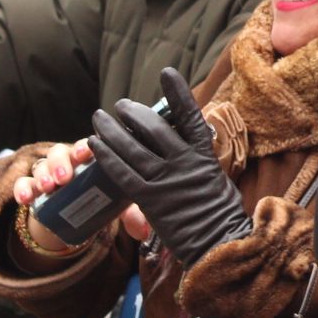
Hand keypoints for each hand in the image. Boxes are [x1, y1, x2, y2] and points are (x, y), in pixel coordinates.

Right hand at [13, 141, 152, 247]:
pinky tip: (25, 198)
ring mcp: (48, 173)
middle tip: (65, 178)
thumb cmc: (101, 200)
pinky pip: (23, 183)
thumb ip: (131, 214)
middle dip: (61, 162)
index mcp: (90, 160)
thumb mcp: (117, 207)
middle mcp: (67, 162)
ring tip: (49, 187)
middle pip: (60, 152)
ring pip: (41, 165)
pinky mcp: (32, 187)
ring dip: (43, 174)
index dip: (84, 147)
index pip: (86, 146)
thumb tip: (142, 232)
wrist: (75, 217)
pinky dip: (23, 188)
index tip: (86, 153)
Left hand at [89, 68, 250, 264]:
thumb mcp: (216, 179)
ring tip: (99, 119)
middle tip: (120, 105)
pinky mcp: (151, 200)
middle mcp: (184, 163)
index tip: (167, 73)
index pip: (189, 116)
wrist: (220, 244)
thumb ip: (197, 161)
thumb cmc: (221, 215)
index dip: (177, 94)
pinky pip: (123, 174)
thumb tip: (187, 145)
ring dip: (112, 131)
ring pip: (133, 148)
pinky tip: (95, 146)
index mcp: (203, 156)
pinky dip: (108, 157)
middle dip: (133, 113)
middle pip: (154, 128)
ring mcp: (167, 181)